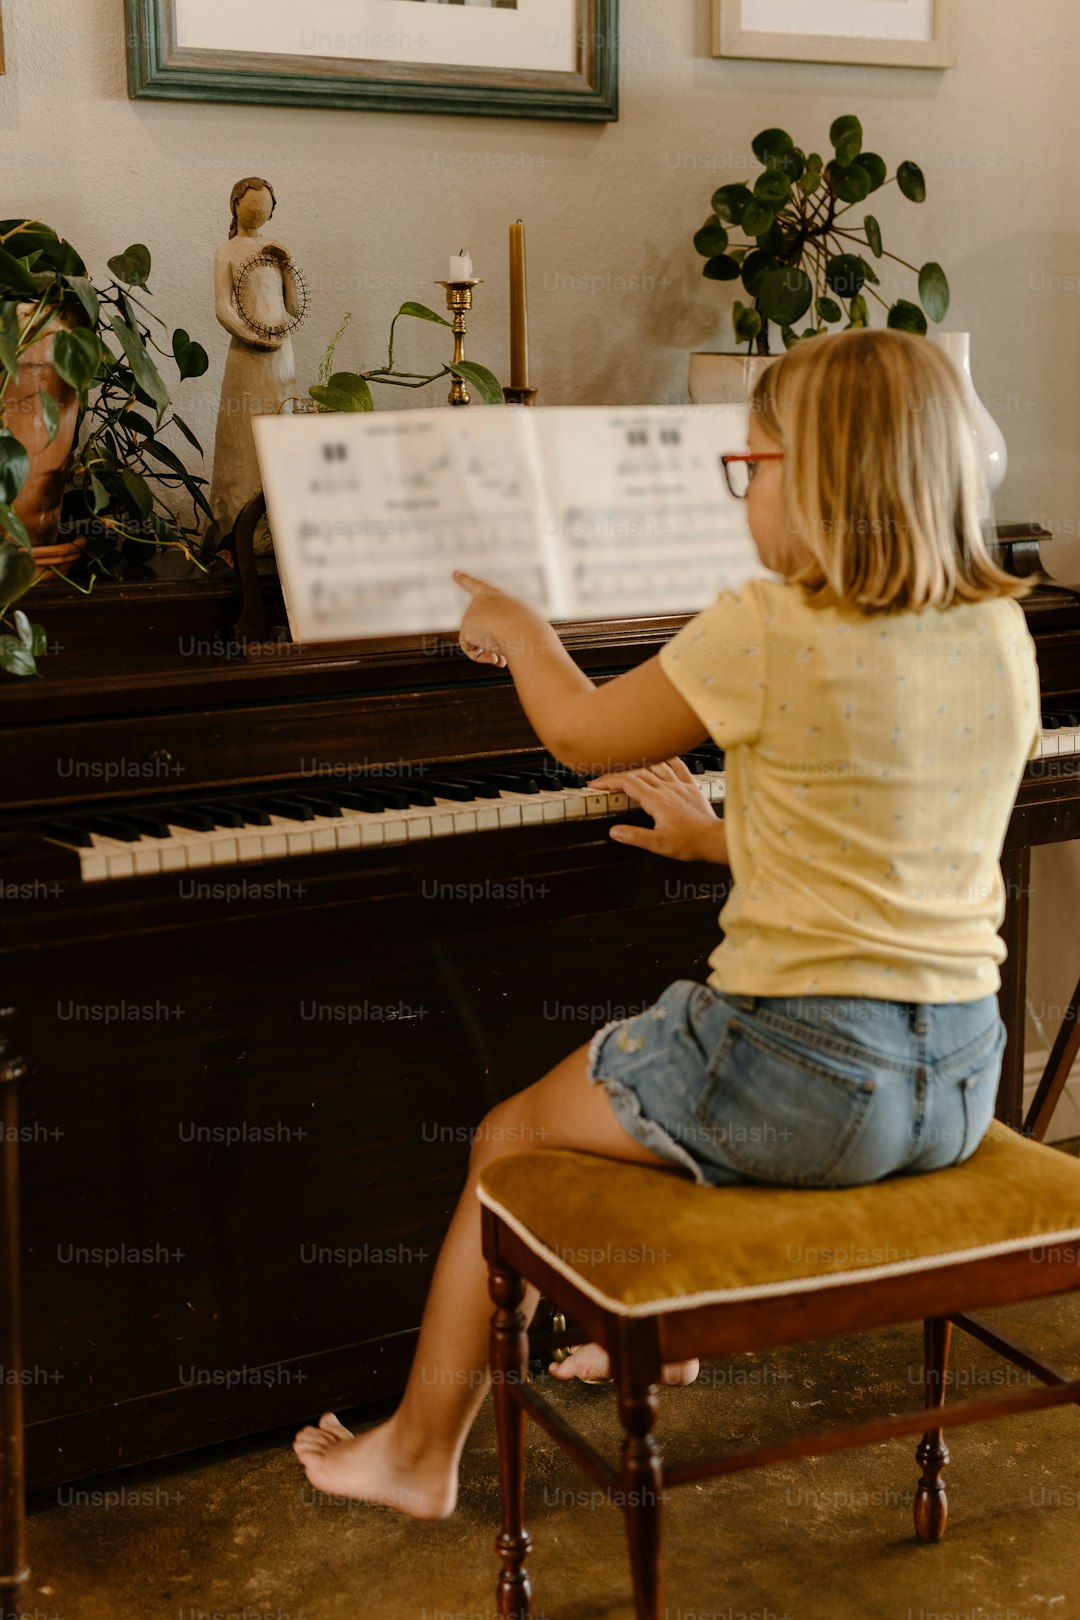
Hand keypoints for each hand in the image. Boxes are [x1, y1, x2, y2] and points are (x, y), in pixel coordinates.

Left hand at [454, 570, 529, 667]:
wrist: (523, 630)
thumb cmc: (529, 630)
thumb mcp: (520, 628)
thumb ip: (504, 637)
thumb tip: (495, 652)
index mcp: (495, 596)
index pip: (477, 586)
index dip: (464, 580)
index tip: (454, 573)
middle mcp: (480, 601)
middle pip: (480, 628)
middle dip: (492, 643)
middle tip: (506, 648)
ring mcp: (470, 614)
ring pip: (476, 641)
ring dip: (490, 650)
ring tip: (503, 651)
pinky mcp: (466, 628)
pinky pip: (470, 650)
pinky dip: (481, 657)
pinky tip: (494, 657)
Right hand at [590, 758, 728, 863]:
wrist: (715, 839)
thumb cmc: (690, 842)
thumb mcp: (659, 844)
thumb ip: (635, 836)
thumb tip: (614, 831)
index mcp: (656, 800)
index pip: (627, 783)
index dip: (609, 781)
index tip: (596, 784)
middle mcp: (666, 788)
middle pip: (637, 772)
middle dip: (618, 772)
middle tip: (605, 777)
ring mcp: (679, 785)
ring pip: (655, 765)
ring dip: (638, 763)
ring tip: (626, 764)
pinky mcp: (690, 787)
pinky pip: (678, 765)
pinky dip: (667, 758)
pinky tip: (663, 756)